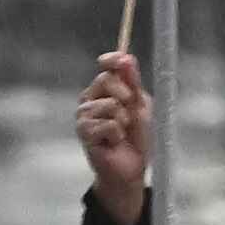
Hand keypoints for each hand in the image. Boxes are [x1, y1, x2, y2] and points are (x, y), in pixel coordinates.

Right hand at [77, 50, 151, 224]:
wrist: (131, 167)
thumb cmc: (136, 137)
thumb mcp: (141, 106)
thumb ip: (133, 83)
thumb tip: (127, 57)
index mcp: (105, 89)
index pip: (106, 66)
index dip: (114, 60)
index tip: (123, 60)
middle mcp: (90, 98)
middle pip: (107, 80)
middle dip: (126, 95)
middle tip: (130, 114)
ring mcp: (84, 115)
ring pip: (110, 105)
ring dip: (124, 121)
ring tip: (121, 133)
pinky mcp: (84, 132)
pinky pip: (109, 124)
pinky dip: (118, 134)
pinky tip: (113, 142)